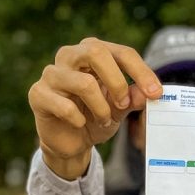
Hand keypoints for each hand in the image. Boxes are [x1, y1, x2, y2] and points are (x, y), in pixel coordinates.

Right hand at [27, 37, 163, 179]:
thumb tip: (146, 94)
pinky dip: (79, 119)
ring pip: (83, 82)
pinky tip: (80, 124)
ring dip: (101, 107)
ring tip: (104, 119)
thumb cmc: (95, 116)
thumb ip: (132, 99)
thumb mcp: (119, 109)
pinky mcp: (38, 94)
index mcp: (93, 52)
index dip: (141, 71)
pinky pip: (64, 106)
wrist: (71, 142)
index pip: (121, 52)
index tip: (156, 94)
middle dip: (117, 81)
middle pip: (96, 52)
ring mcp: (52, 74)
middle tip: (125, 104)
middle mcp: (70, 56)